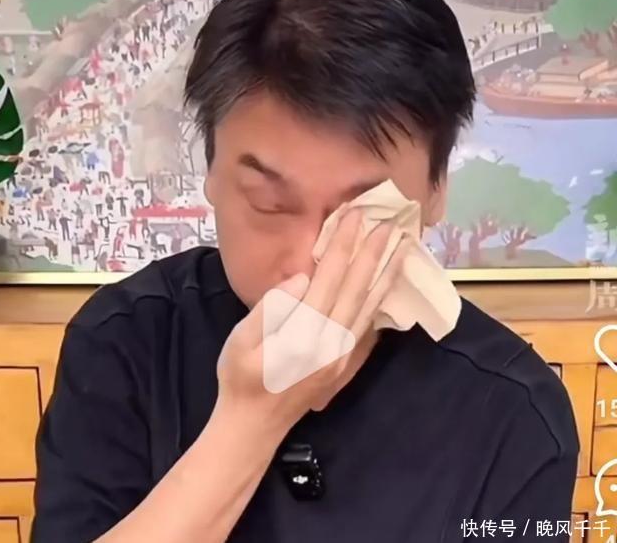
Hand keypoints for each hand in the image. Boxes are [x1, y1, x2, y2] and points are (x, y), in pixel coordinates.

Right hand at [215, 207, 404, 435]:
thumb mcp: (240, 342)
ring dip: (387, 273)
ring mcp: (343, 354)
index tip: (354, 216)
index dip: (342, 245)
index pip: (328, 278)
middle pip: (357, 288)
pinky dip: (382, 300)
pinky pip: (369, 325)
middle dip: (372, 252)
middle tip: (389, 222)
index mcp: (303, 333)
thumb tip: (300, 278)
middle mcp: (331, 342)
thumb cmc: (240, 379)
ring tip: (403, 246)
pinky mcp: (346, 362)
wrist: (255, 426)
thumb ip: (269, 308)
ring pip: (370, 306)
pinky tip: (388, 285)